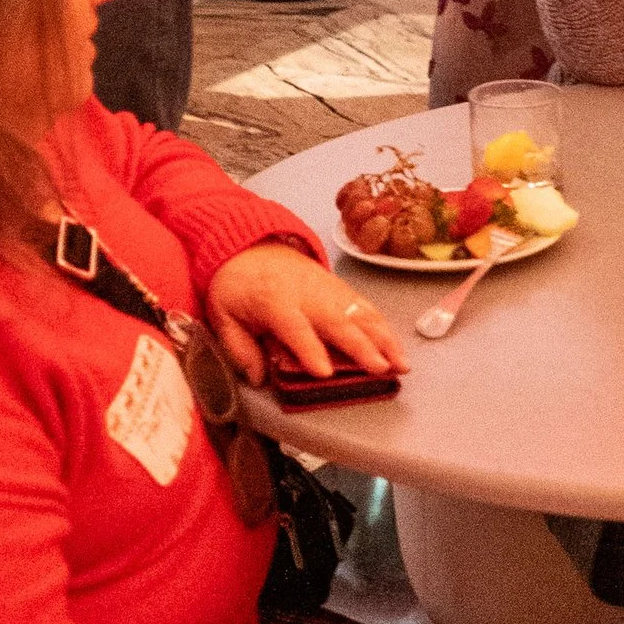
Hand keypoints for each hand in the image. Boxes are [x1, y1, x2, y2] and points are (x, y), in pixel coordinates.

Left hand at [206, 240, 407, 386]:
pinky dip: (384, 326)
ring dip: (384, 338)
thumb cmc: (237, 286)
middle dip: (362, 346)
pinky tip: (396, 346)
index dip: (309, 349)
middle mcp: (306, 293)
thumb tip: (258, 378)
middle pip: (337, 320)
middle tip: (381, 369)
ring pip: (360, 312)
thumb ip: (239, 348)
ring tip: (400, 363)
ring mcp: (327, 287)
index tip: (324, 372)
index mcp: (273, 301)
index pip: (294, 327)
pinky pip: (365, 305)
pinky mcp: (339, 286)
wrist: (249, 245)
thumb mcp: (223, 315)